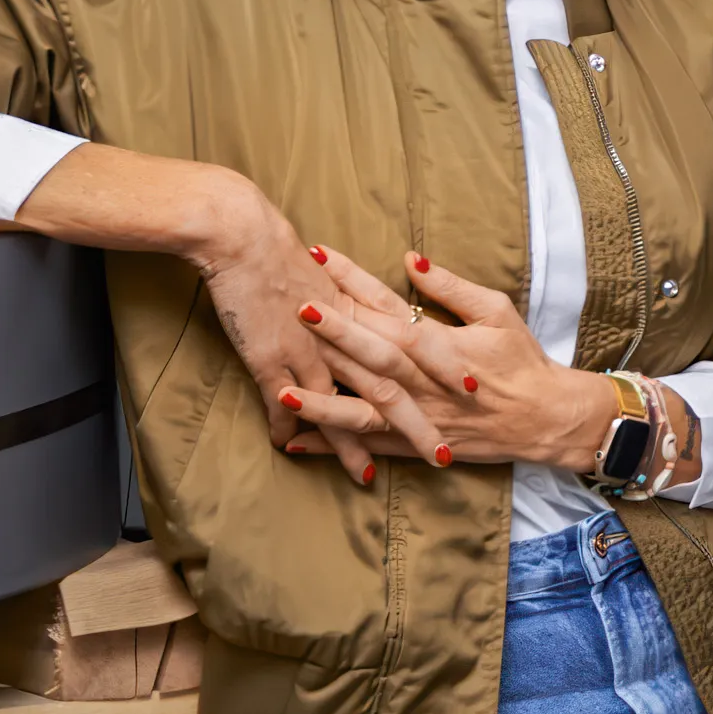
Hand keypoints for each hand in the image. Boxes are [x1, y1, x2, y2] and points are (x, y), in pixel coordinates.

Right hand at [192, 181, 447, 489]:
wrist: (241, 237)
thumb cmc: (278, 245)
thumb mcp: (326, 267)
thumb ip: (349, 287)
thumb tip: (386, 285)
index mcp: (360, 310)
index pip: (413, 345)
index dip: (442, 368)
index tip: (471, 391)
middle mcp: (342, 338)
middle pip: (388, 388)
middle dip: (415, 425)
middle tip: (441, 456)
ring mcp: (308, 353)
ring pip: (341, 408)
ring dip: (353, 444)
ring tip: (366, 476)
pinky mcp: (272, 362)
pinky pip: (283, 407)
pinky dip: (289, 428)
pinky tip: (290, 449)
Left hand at [280, 247, 615, 472]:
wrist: (545, 419)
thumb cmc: (522, 360)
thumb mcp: (495, 312)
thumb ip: (450, 287)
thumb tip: (410, 259)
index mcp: (437, 343)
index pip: (387, 305)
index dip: (353, 280)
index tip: (321, 256)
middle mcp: (421, 381)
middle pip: (370, 353)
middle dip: (331, 332)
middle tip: (293, 308)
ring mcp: (416, 416)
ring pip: (363, 409)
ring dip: (322, 402)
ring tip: (281, 392)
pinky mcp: (414, 443)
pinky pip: (368, 447)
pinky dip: (333, 446)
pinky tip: (296, 442)